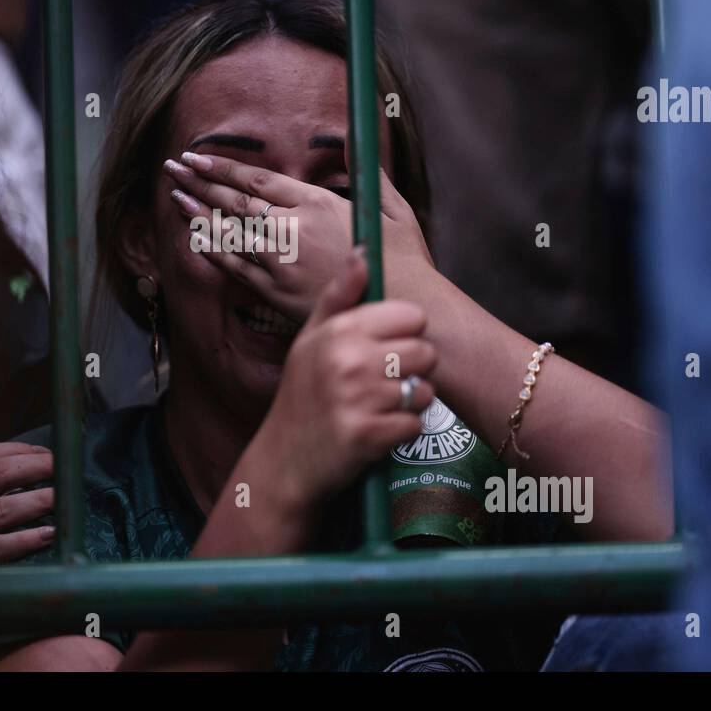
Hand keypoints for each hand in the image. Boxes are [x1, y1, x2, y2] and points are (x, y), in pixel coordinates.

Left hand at [163, 151, 434, 321]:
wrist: (404, 309)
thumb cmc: (404, 260)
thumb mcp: (393, 209)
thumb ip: (368, 173)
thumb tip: (350, 143)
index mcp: (318, 203)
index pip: (258, 179)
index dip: (223, 167)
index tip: (198, 157)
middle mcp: (294, 229)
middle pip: (236, 201)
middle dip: (201, 183)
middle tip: (172, 168)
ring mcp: (283, 262)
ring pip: (230, 233)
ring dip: (200, 214)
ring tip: (176, 197)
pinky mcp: (278, 293)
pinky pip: (237, 269)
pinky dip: (215, 252)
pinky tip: (196, 238)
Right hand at [252, 248, 436, 508]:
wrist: (284, 459)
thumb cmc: (302, 395)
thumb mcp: (310, 339)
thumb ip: (339, 296)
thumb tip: (363, 251)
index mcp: (339, 331)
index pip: (411, 316)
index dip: (406, 334)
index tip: (386, 350)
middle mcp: (348, 360)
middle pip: (426, 352)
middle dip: (412, 371)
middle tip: (383, 384)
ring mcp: (358, 399)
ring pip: (424, 389)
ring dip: (409, 402)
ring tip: (379, 407)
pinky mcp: (368, 435)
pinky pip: (414, 424)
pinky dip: (401, 432)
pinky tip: (377, 431)